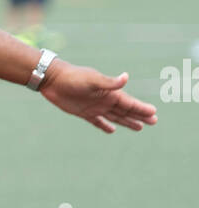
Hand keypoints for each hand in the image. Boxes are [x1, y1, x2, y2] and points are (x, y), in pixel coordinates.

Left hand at [40, 61, 157, 133]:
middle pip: (126, 111)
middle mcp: (104, 100)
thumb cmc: (73, 77)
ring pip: (115, 117)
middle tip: (154, 121)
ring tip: (139, 127)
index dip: (141, 108)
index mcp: (109, 92)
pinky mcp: (83, 112)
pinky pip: (97, 121)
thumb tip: (126, 77)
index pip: (129, 103)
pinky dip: (104, 126)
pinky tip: (111, 130)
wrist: (53, 79)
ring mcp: (95, 107)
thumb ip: (109, 82)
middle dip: (139, 116)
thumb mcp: (92, 79)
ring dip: (127, 121)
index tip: (154, 113)